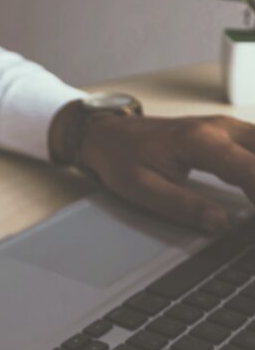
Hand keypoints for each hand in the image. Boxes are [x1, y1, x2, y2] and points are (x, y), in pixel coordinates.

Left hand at [77, 113, 254, 232]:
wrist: (109, 134)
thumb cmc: (121, 157)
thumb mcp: (142, 188)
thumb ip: (182, 205)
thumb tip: (218, 222)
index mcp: (199, 141)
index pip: (251, 168)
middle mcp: (219, 128)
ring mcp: (226, 127)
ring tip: (253, 205)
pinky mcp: (227, 132)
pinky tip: (254, 192)